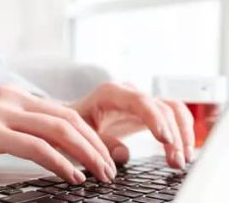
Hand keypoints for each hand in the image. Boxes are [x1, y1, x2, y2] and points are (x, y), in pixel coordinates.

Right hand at [0, 86, 116, 183]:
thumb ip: (12, 128)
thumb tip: (42, 147)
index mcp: (11, 95)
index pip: (62, 111)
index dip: (88, 134)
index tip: (102, 155)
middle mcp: (9, 98)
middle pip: (68, 117)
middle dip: (95, 145)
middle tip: (111, 168)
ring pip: (58, 129)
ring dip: (86, 154)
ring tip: (100, 175)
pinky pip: (35, 146)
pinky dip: (60, 162)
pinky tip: (72, 177)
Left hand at [71, 82, 194, 168]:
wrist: (72, 119)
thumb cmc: (75, 124)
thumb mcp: (82, 134)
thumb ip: (102, 143)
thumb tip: (125, 155)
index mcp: (110, 93)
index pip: (140, 101)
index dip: (155, 119)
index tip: (165, 140)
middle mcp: (129, 92)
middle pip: (161, 108)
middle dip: (172, 135)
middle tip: (175, 162)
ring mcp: (141, 100)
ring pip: (173, 110)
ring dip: (182, 134)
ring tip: (182, 160)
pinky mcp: (149, 111)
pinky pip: (172, 116)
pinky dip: (181, 132)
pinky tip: (183, 152)